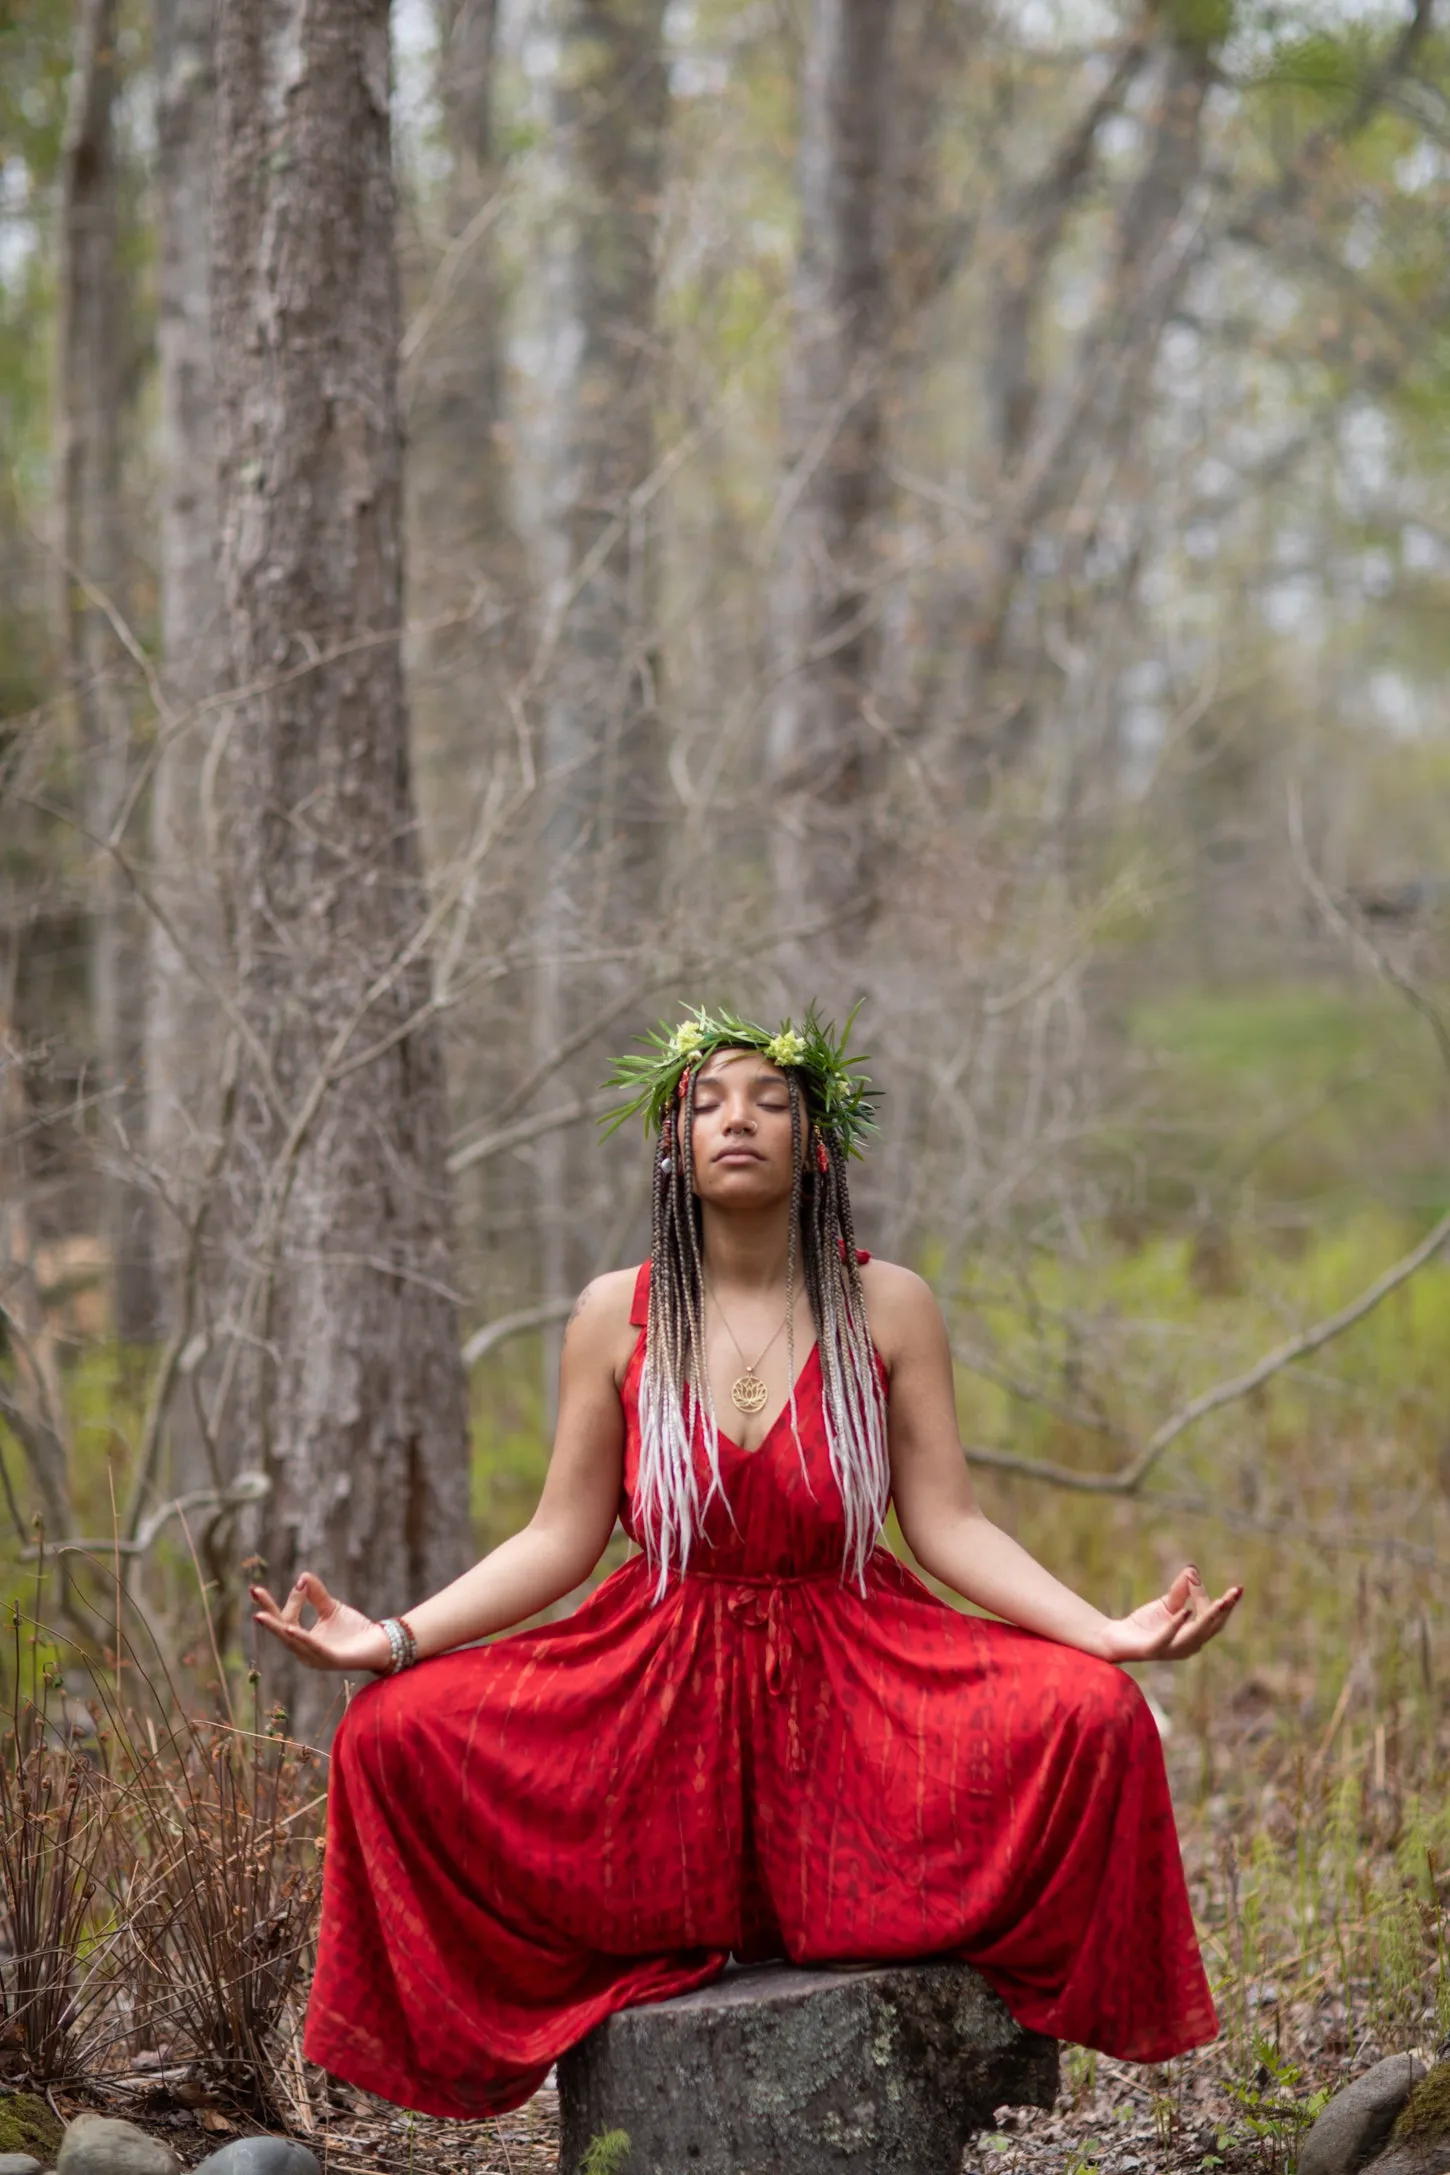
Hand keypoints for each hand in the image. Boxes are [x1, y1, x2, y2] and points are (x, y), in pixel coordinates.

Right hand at [250, 1572, 391, 1673]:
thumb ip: (316, 1594)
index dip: (293, 1598)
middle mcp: (304, 1650)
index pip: (287, 1617)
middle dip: (266, 1612)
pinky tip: (289, 1628)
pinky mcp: (330, 1659)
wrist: (379, 1643)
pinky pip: (312, 1647)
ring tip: (260, 1615)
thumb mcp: (331, 1608)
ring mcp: (315, 1657)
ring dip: (276, 1627)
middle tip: (253, 1591)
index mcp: (302, 1639)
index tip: (302, 1583)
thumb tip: (302, 1576)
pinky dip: (301, 1638)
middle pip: (281, 1629)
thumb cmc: (353, 1629)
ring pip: (291, 1640)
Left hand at [1100, 1565, 1241, 1662]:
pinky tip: (1185, 1610)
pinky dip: (1178, 1623)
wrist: (1117, 1639)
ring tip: (1220, 1602)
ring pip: (1197, 1634)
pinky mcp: (1155, 1649)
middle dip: (1226, 1609)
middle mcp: (1189, 1645)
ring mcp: (1173, 1649)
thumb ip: (1182, 1590)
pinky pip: (1169, 1636)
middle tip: (1236, 1591)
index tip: (1207, 1580)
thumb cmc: (1146, 1624)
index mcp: (1195, 1635)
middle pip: (1213, 1627)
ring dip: (1209, 1617)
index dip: (1216, 1600)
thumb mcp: (1168, 1604)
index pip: (1213, 1618)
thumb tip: (1193, 1570)